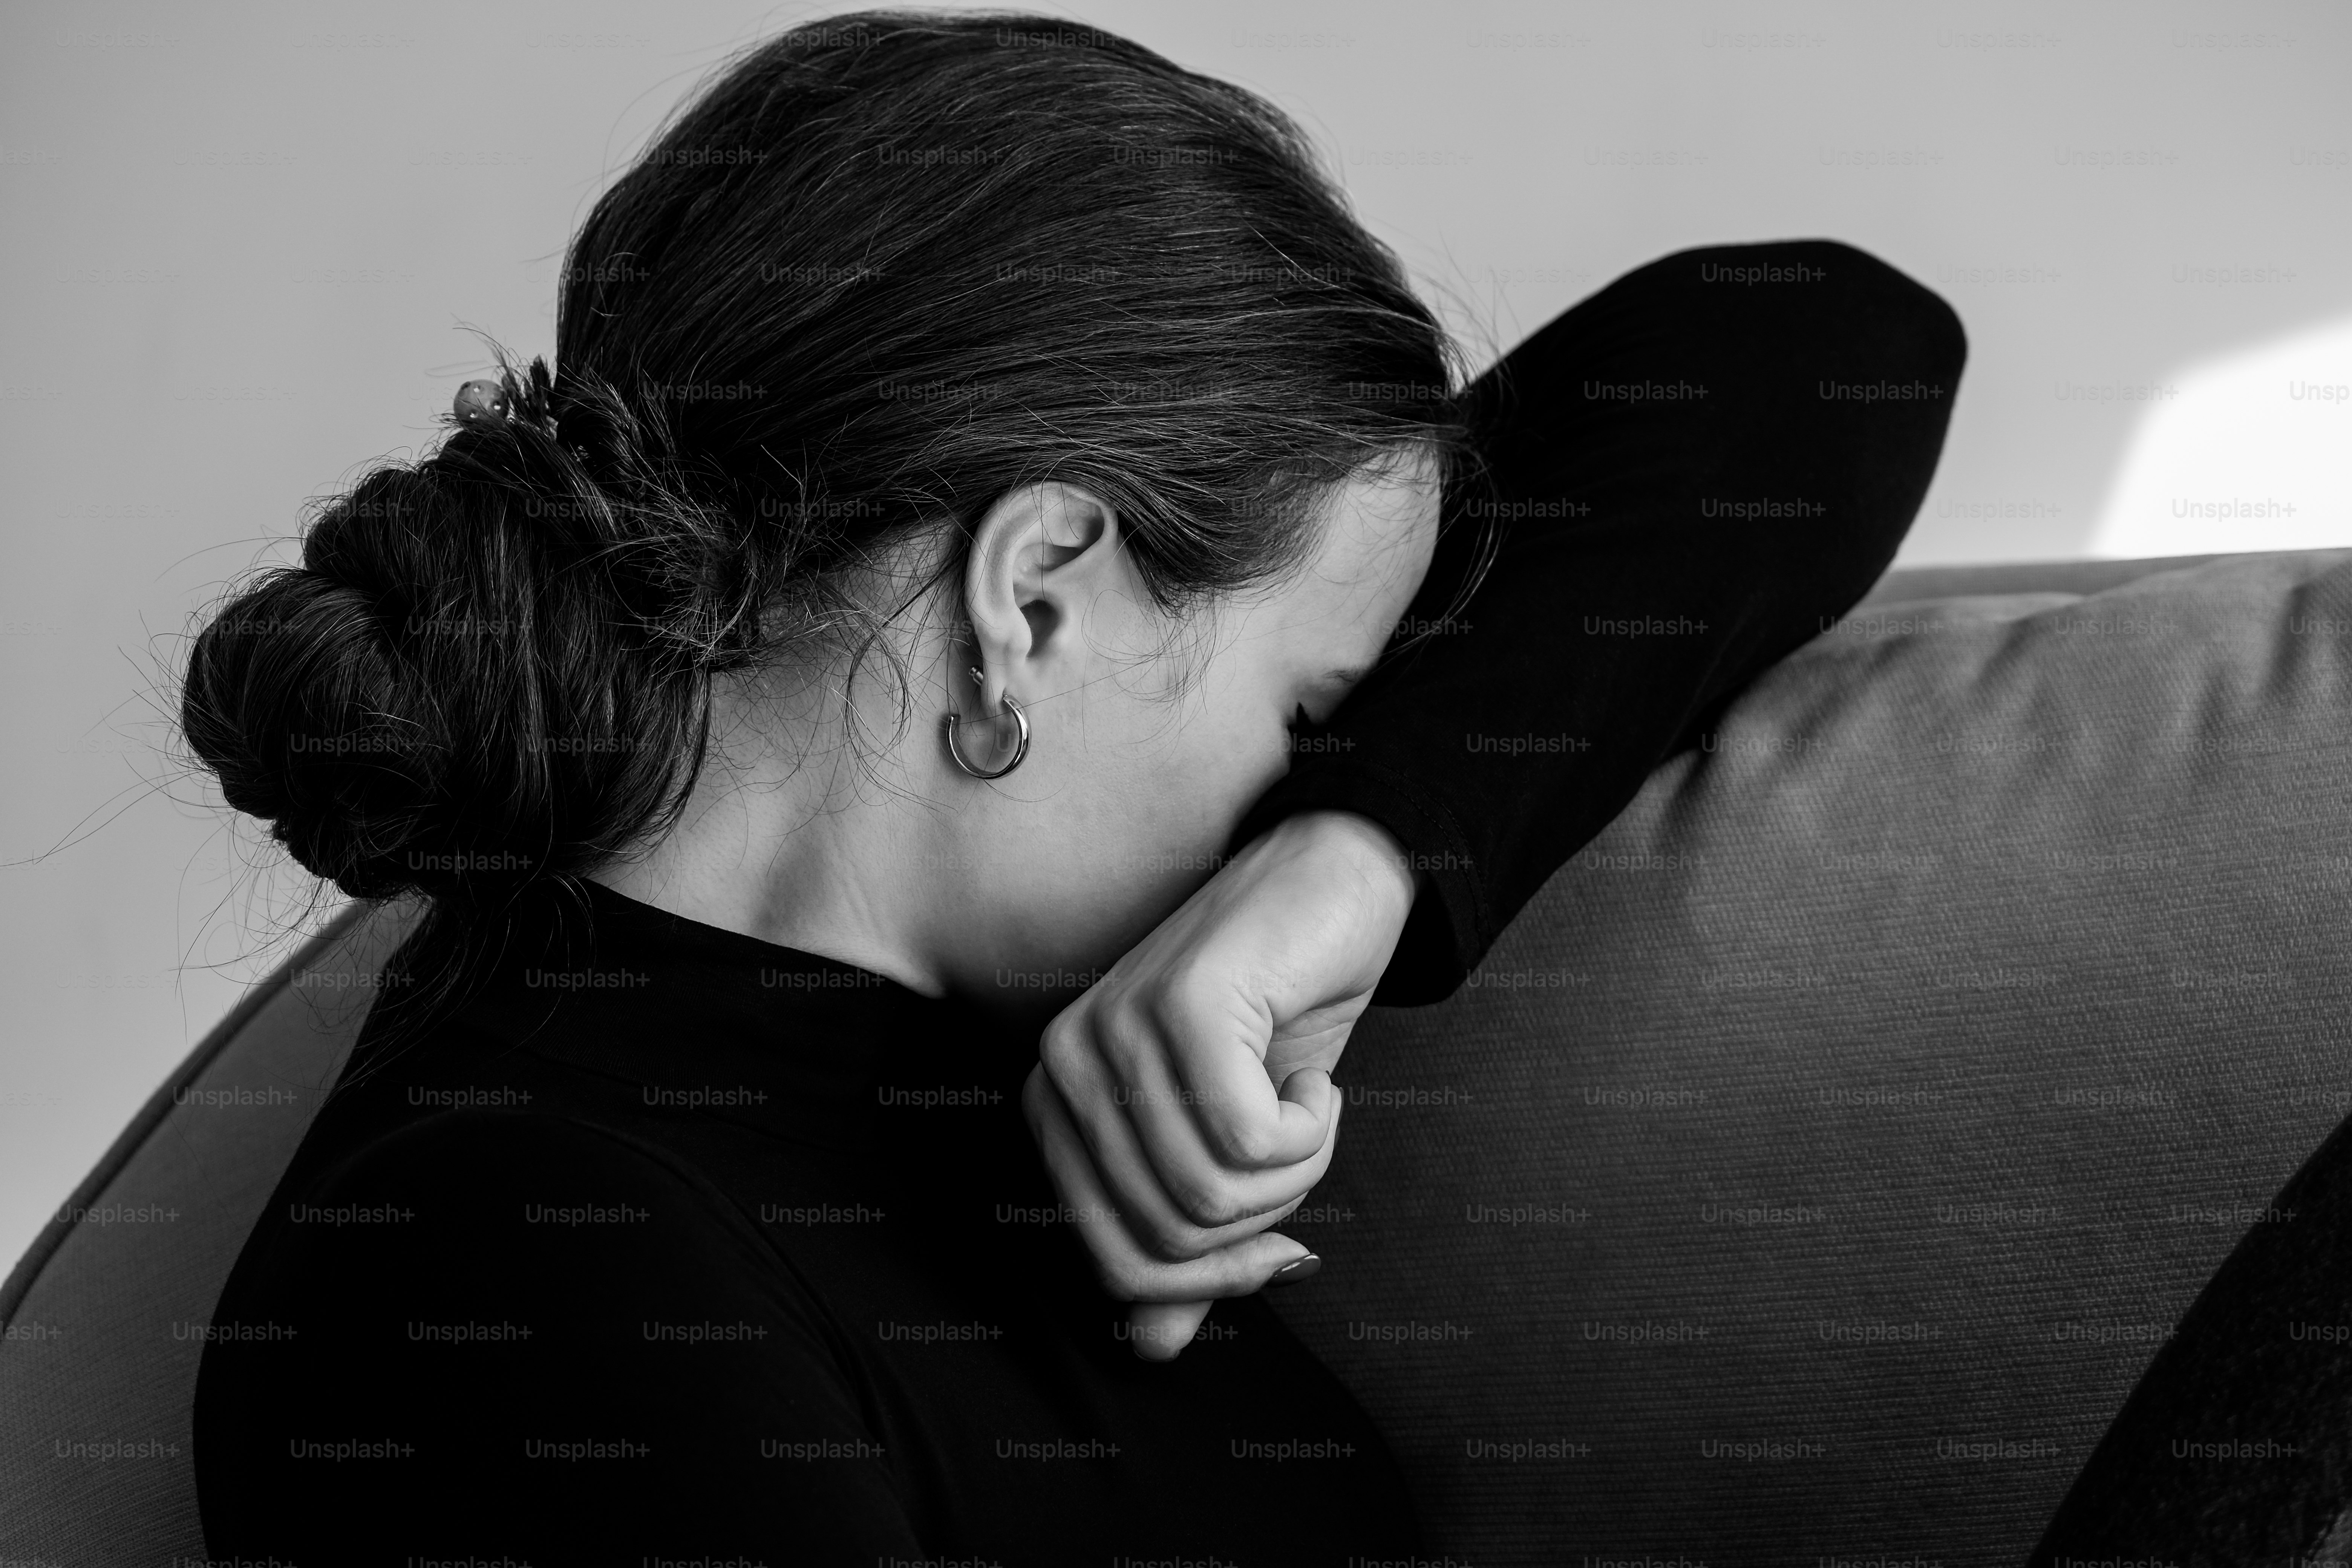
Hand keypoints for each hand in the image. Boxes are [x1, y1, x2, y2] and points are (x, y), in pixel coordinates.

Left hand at [1025, 810, 1416, 1359]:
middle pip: (1164, 1238)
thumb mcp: (1228, 1144)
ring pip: (1212, 1194)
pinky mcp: (1183, 1008)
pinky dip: (1312, 1129)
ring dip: (1295, 1171)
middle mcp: (1067, 1067)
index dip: (1212, 1279)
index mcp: (1059, 1105)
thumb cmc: (1278, 1016)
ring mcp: (1117, 1032)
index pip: (1113, 1263)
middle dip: (1262, 1222)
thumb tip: (1149, 1347)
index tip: (1282, 1245)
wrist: (1330, 888)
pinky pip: (1251, 1141)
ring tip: (1308, 1106)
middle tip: (1300, 1152)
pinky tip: (1314, 1077)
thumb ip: (1182, 1240)